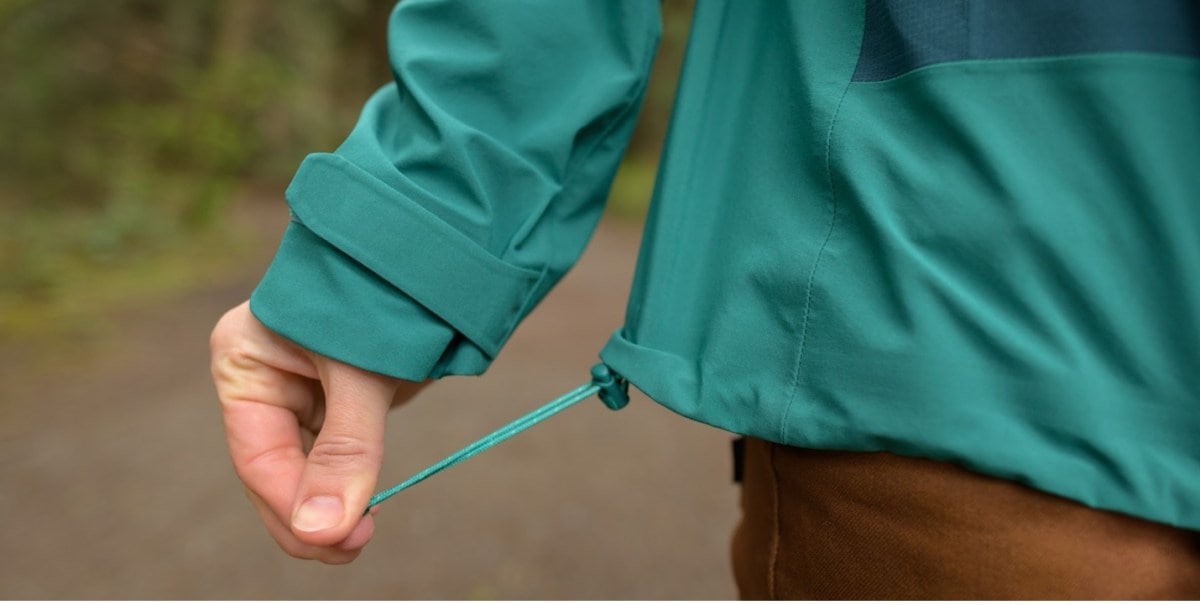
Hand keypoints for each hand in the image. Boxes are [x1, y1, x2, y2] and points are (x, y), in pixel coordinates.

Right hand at [210, 301, 424, 562]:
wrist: (427, 250)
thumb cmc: (381, 292)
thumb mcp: (361, 371)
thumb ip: (346, 449)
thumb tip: (324, 531)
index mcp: (245, 362)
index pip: (260, 454)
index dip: (292, 504)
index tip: (333, 540)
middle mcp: (266, 381)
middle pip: (276, 470)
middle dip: (310, 516)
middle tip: (351, 549)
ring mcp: (301, 391)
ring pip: (305, 470)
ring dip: (330, 507)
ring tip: (360, 538)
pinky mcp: (338, 398)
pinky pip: (334, 455)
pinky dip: (348, 485)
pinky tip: (364, 512)